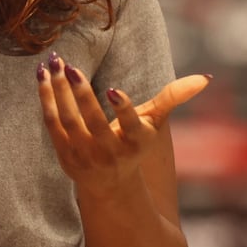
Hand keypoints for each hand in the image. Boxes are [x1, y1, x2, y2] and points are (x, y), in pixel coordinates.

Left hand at [37, 51, 208, 197]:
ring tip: (54, 63)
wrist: (109, 183)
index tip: (113, 90)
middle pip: (92, 123)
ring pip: (68, 121)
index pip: (130, 126)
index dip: (123, 109)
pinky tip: (42, 75)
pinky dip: (46, 99)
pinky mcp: (64, 154)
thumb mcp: (154, 123)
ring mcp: (85, 156)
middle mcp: (110, 153)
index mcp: (136, 142)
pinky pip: (52, 123)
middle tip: (70, 67)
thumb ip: (173, 98)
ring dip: (58, 92)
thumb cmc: (134, 142)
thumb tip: (204, 78)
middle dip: (81, 94)